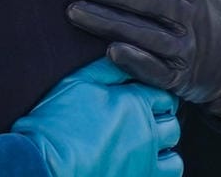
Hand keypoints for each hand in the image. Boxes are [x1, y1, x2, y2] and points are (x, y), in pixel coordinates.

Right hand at [12, 59, 181, 176]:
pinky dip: (160, 171)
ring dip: (162, 151)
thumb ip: (107, 68)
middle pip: (171, 123)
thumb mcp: (78, 83)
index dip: (153, 97)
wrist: (46, 162)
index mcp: (136, 103)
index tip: (141, 101)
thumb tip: (125, 54)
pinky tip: (142, 166)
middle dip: (160, 122)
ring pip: (173, 156)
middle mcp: (148, 132)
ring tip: (142, 149)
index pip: (163, 95)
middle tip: (140, 124)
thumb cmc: (57, 121)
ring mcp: (146, 161)